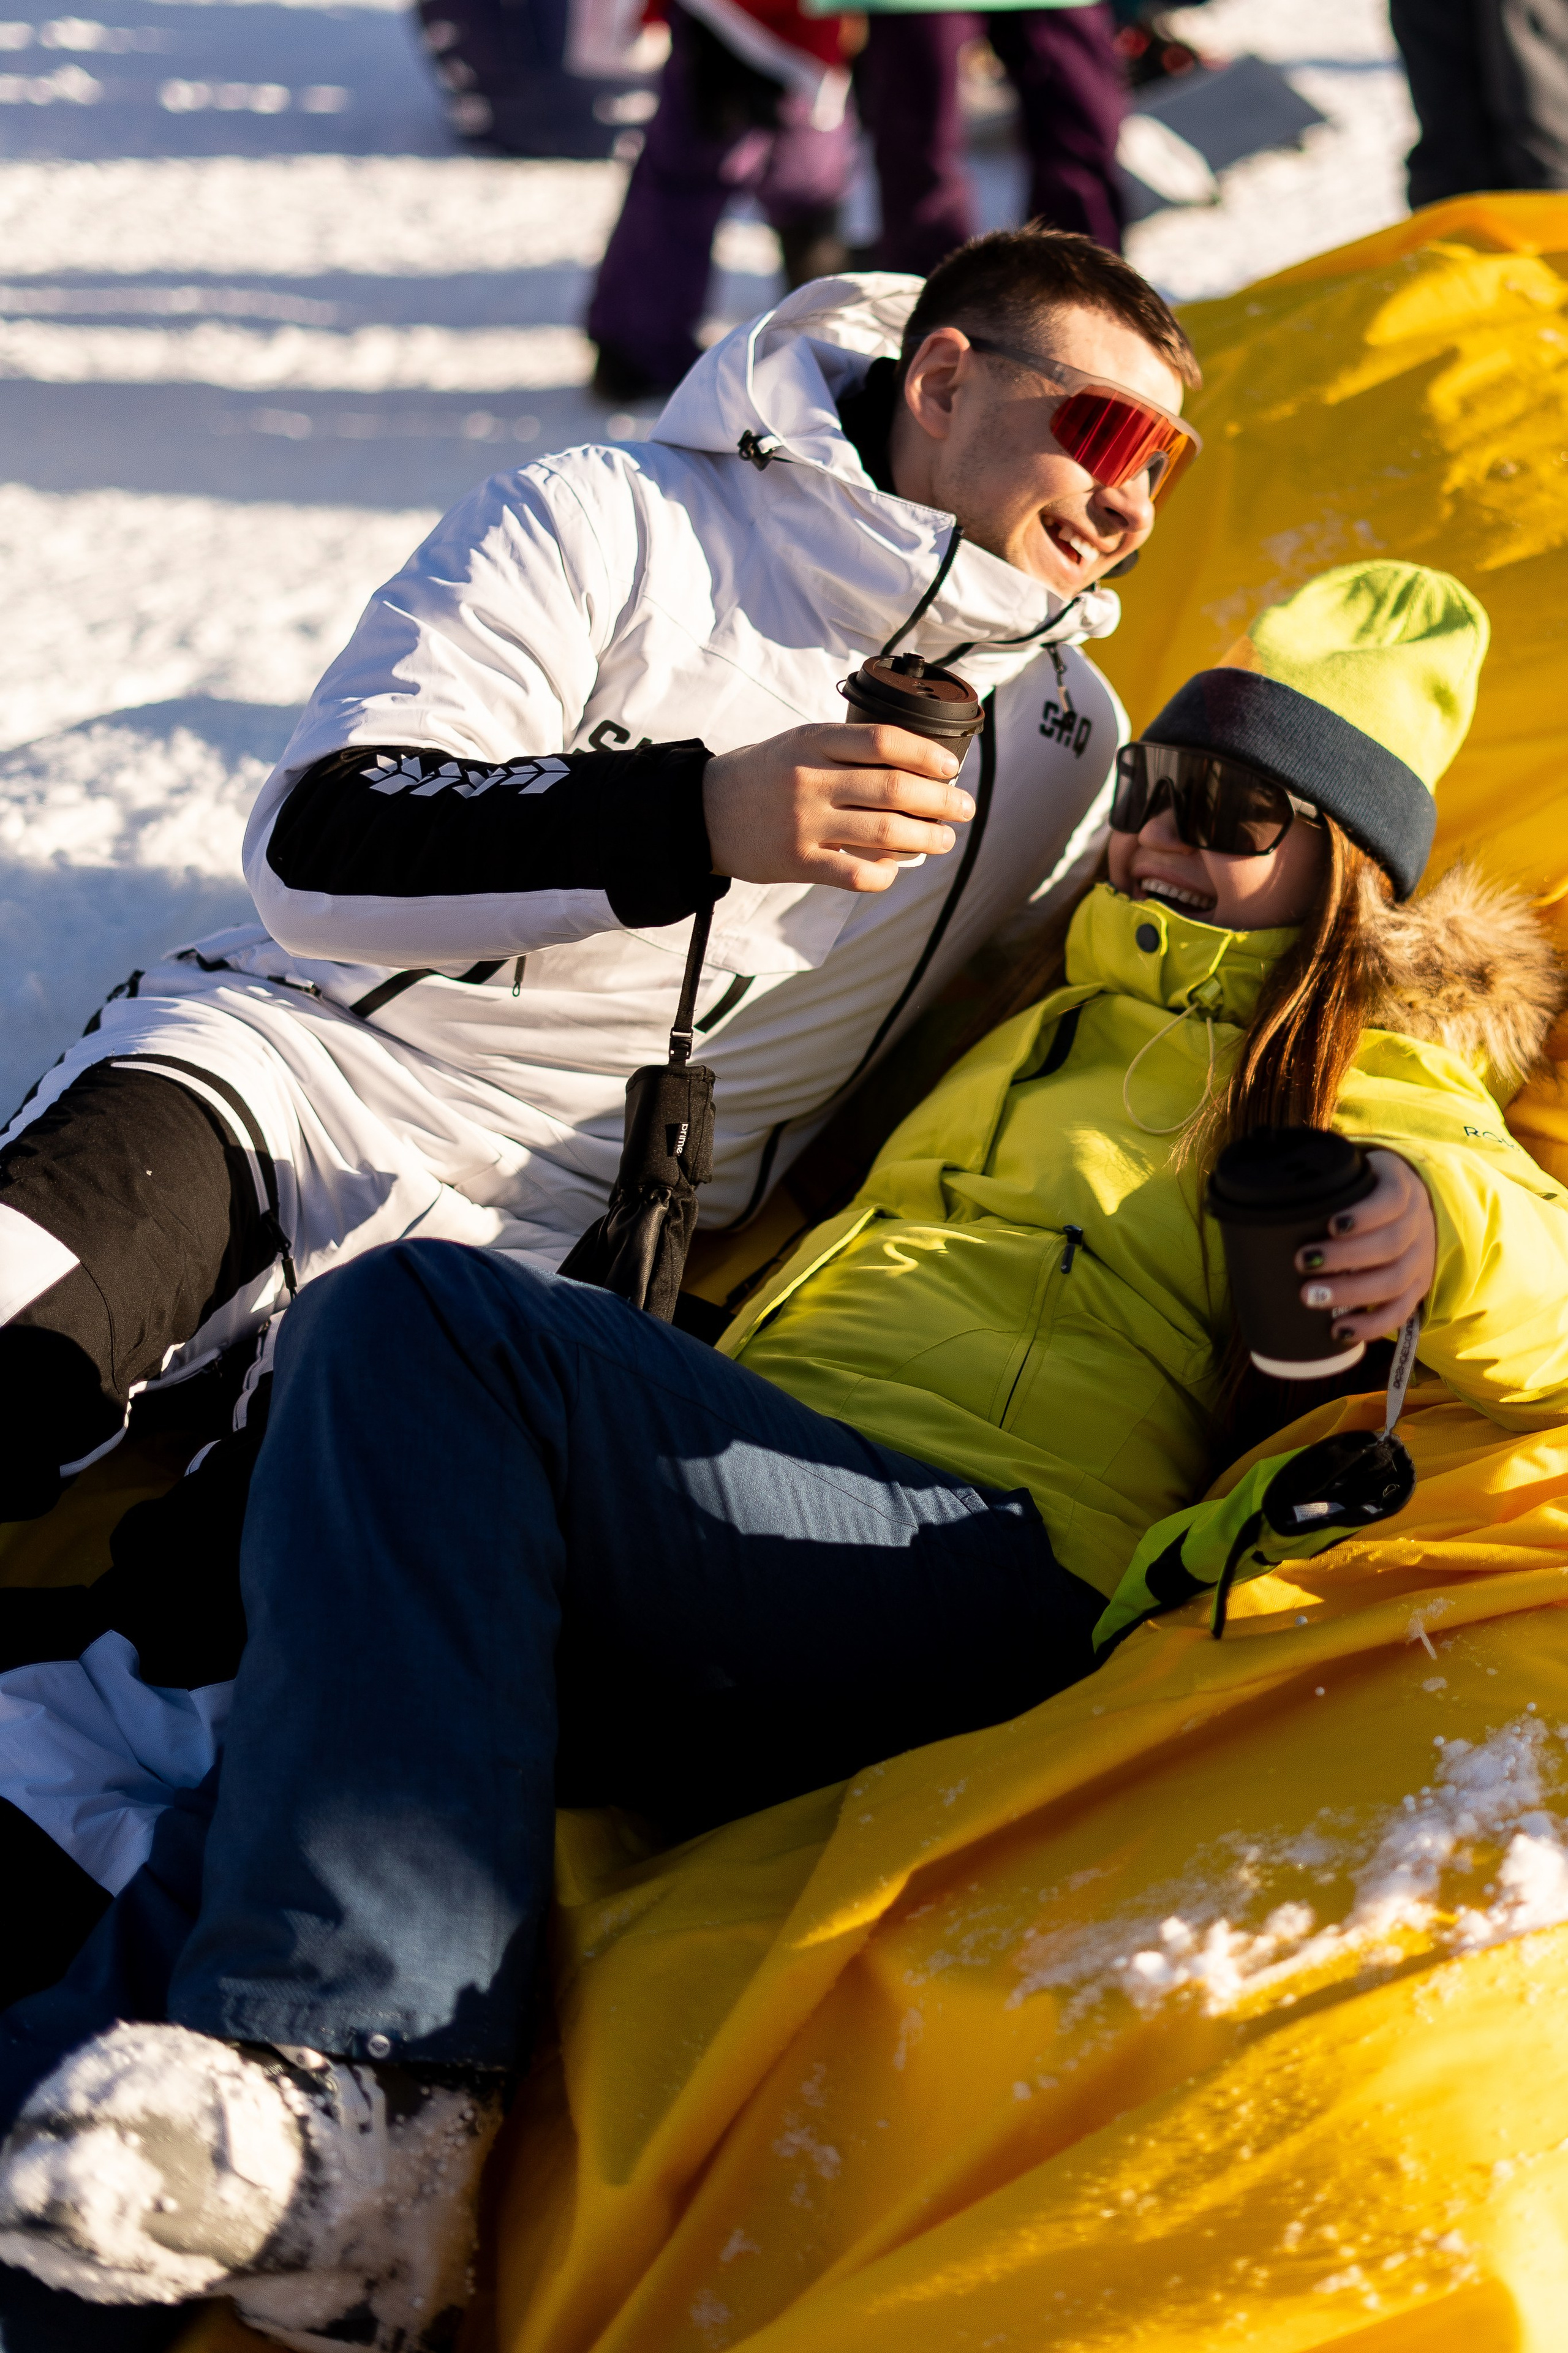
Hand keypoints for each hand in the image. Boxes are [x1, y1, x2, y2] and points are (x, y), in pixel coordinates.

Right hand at [702, 723, 974, 892]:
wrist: (702, 812)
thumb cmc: (762, 775)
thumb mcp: (798, 743)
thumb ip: (845, 749)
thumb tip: (915, 768)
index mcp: (813, 741)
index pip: (884, 741)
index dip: (926, 754)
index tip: (950, 768)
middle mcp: (810, 779)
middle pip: (895, 788)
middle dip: (941, 801)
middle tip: (964, 808)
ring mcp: (803, 823)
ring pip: (885, 832)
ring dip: (927, 838)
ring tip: (944, 840)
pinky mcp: (797, 862)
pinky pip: (857, 873)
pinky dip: (886, 873)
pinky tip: (896, 868)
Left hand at [1295, 1148, 1435, 1343]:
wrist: (1408, 1208)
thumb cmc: (1363, 1193)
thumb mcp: (1355, 1174)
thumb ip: (1324, 1180)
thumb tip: (1267, 1189)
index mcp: (1400, 1188)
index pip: (1391, 1200)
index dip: (1364, 1215)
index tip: (1330, 1225)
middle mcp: (1417, 1224)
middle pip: (1390, 1244)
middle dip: (1344, 1257)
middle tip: (1303, 1262)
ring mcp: (1420, 1259)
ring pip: (1394, 1280)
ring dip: (1351, 1292)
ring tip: (1310, 1297)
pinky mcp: (1417, 1288)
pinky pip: (1400, 1312)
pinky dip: (1371, 1325)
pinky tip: (1340, 1330)